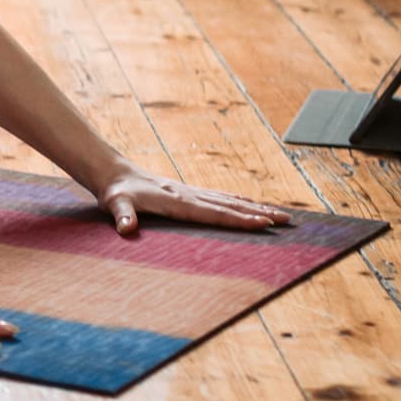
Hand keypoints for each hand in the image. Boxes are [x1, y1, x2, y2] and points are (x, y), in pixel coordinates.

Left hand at [92, 168, 299, 238]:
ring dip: (255, 208)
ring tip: (280, 214)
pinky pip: (219, 198)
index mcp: (177, 202)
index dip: (238, 219)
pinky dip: (238, 202)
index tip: (263, 223)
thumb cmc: (115, 192)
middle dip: (259, 214)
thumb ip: (122, 216)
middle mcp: (189, 195)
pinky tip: (250, 205)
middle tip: (287, 221)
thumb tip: (126, 228)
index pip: (214, 213)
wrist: (114, 172)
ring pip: (229, 201)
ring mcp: (191, 192)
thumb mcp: (115, 204)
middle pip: (230, 206)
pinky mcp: (188, 192)